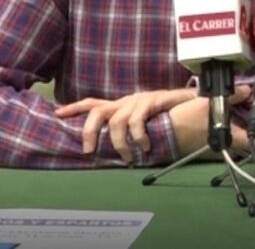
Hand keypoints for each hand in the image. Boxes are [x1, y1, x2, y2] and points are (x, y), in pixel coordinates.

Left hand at [55, 88, 197, 162]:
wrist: (193, 103)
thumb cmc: (168, 116)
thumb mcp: (144, 122)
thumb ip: (130, 131)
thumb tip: (112, 151)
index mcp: (122, 105)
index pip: (93, 103)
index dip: (74, 108)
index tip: (57, 114)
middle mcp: (127, 101)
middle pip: (97, 111)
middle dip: (88, 131)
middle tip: (89, 151)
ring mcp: (138, 100)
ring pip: (116, 121)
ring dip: (119, 144)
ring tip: (128, 157)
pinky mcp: (152, 101)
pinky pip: (136, 121)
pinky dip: (138, 137)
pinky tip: (145, 147)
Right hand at [167, 85, 252, 157]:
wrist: (163, 132)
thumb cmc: (186, 119)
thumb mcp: (209, 103)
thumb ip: (231, 97)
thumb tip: (248, 90)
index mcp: (230, 137)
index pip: (254, 141)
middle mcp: (225, 145)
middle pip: (247, 139)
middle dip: (253, 126)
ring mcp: (216, 146)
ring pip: (235, 137)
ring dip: (241, 125)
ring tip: (244, 109)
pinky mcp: (208, 143)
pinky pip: (225, 134)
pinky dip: (229, 125)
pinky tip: (227, 114)